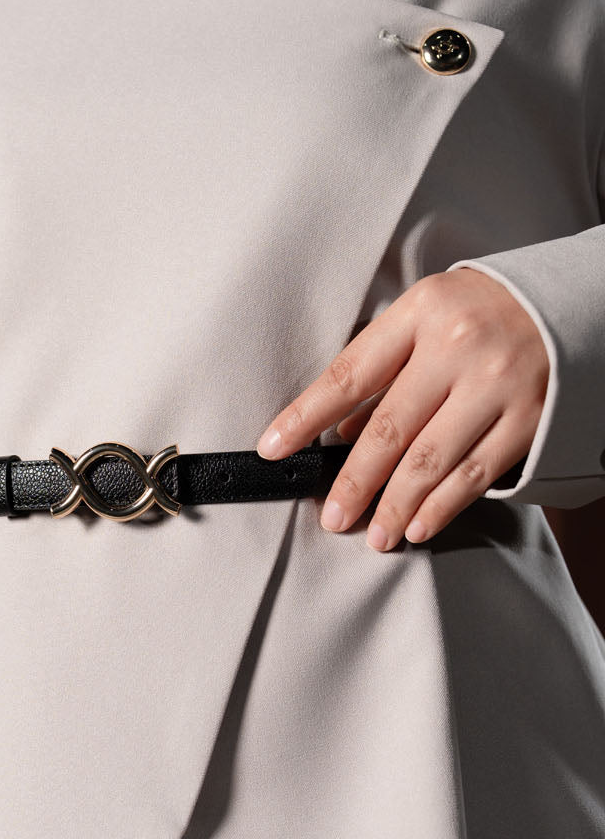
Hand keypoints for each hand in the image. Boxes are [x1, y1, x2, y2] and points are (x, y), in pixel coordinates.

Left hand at [255, 266, 550, 548]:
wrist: (565, 302)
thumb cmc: (477, 313)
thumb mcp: (424, 318)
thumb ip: (383, 370)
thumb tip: (337, 434)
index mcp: (420, 313)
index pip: (349, 374)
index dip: (304, 417)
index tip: (273, 449)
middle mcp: (457, 347)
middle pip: (389, 428)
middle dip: (354, 481)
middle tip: (332, 517)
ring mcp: (496, 384)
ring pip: (431, 460)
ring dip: (396, 506)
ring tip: (375, 535)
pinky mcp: (528, 418)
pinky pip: (475, 474)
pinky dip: (442, 507)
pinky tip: (418, 526)